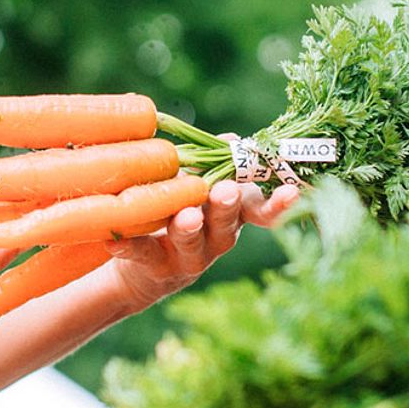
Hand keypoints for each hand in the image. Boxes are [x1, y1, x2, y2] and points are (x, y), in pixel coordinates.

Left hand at [106, 177, 298, 313]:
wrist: (141, 267)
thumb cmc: (178, 211)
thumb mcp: (198, 186)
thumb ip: (213, 164)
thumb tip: (231, 138)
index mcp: (232, 214)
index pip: (261, 209)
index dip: (277, 203)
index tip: (292, 190)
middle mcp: (216, 239)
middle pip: (227, 225)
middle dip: (227, 207)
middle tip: (226, 190)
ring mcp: (189, 257)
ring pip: (192, 242)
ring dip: (189, 227)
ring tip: (187, 215)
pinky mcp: (156, 268)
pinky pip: (143, 254)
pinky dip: (131, 246)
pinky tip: (116, 240)